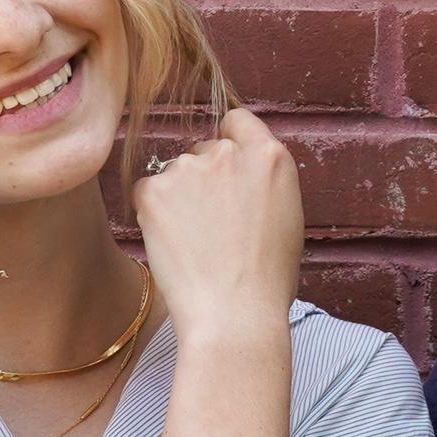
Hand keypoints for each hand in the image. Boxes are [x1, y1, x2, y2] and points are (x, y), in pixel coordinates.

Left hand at [133, 107, 302, 335]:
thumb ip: (263, 184)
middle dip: (206, 176)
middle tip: (212, 222)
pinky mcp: (153, 189)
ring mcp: (187, 168)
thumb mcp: (287, 218)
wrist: (233, 314)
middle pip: (206, 149)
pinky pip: (149, 191)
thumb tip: (242, 180)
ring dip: (180, 196)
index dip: (231, 142)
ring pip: (176, 172)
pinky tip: (174, 244)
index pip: (238, 122)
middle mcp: (228, 152)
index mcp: (269, 157)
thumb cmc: (267, 280)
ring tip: (195, 242)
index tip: (226, 168)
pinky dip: (155, 213)